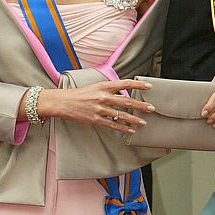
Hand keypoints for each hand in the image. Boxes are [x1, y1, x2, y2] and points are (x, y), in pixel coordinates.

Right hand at [35, 79, 154, 134]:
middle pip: (127, 101)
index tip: (149, 86)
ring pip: (122, 115)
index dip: (138, 85)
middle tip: (151, 108)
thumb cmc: (78, 94)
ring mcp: (100, 109)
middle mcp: (103, 97)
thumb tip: (123, 94)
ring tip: (143, 122)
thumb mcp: (94, 87)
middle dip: (141, 105)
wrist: (63, 102)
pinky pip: (113, 125)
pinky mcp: (96, 120)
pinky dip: (123, 128)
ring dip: (134, 120)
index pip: (125, 83)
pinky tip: (130, 131)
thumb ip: (108, 89)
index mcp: (103, 86)